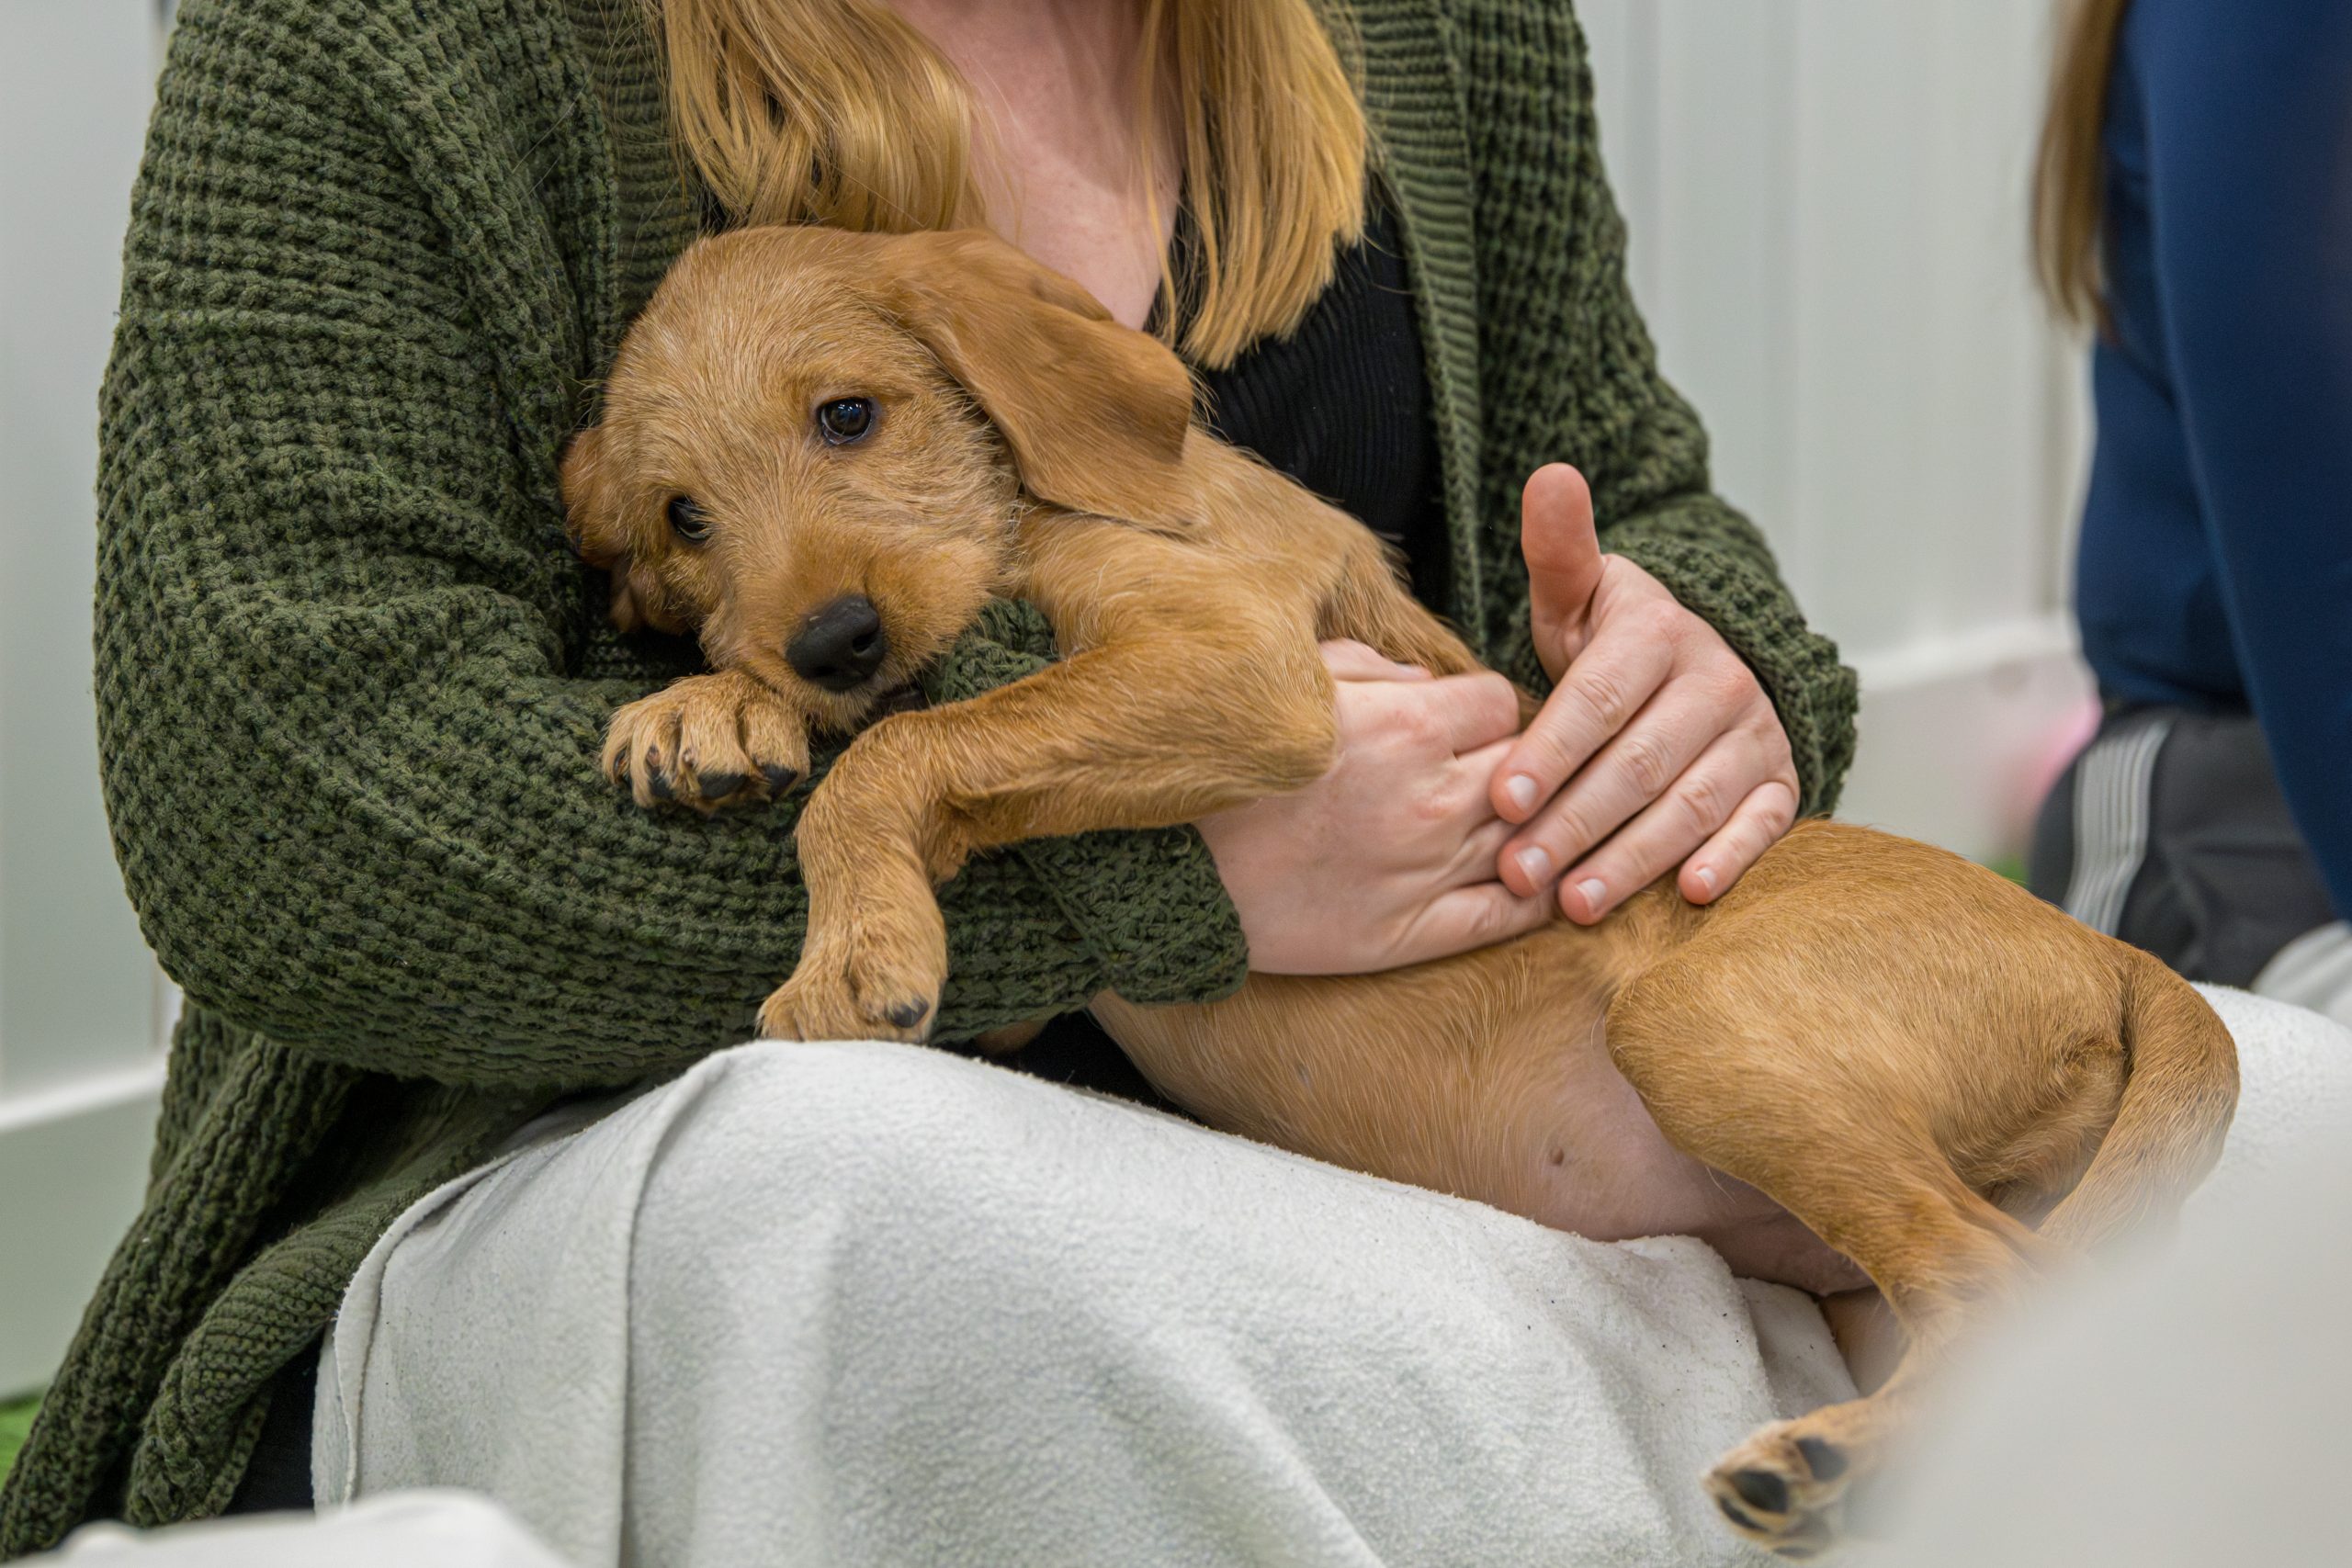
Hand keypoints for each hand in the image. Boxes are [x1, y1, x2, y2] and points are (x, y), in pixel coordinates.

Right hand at [1198, 641, 1553, 973]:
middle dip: (1512, 763)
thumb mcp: (1290, 690)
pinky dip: (1533, 897)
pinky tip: (1532, 884)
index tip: (1465, 724)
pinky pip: (1509, 915)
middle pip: (1528, 766)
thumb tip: (1427, 678)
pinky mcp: (1413, 932)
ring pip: (1529, 834)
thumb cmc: (1225, 770)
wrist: (1173, 869)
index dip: (1485, 711)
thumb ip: (1367, 668)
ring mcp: (1428, 869)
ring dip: (1525, 826)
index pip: (1502, 703)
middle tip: (1484, 772)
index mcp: (1405, 725)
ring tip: (1508, 824)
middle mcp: (1431, 797)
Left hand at [1492, 465, 1797, 921]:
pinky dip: (1732, 858)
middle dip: (1575, 822)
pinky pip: (1763, 823)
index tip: (1501, 798)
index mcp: (1658, 633)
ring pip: (1692, 802)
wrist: (1701, 661)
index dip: (1551, 750)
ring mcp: (1754, 732)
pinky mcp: (1781, 779)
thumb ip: (1559, 549)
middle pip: (1639, 762)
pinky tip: (1689, 893)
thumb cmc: (1614, 643)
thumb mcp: (1580, 596)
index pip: (1598, 697)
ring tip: (1574, 903)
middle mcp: (1717, 680)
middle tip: (1517, 872)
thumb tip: (1550, 474)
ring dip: (1634, 856)